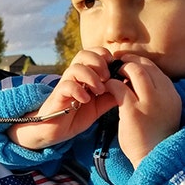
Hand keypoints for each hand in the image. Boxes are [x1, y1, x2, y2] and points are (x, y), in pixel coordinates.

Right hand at [7, 49, 124, 149]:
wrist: (55, 131)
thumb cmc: (76, 115)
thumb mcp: (99, 106)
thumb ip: (111, 96)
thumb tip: (129, 86)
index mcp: (85, 75)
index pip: (94, 53)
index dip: (105, 56)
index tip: (115, 69)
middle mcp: (74, 76)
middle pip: (83, 54)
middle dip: (98, 62)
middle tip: (107, 77)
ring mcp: (65, 85)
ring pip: (75, 67)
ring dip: (90, 76)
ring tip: (98, 90)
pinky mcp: (58, 96)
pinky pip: (67, 85)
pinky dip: (79, 90)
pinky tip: (86, 100)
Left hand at [108, 56, 179, 166]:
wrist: (155, 158)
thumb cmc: (155, 137)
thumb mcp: (164, 112)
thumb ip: (157, 95)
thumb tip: (140, 81)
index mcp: (172, 94)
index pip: (156, 69)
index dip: (141, 63)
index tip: (129, 65)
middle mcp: (164, 94)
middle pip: (146, 65)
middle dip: (130, 61)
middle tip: (117, 64)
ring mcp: (150, 101)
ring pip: (135, 70)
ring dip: (121, 69)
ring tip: (111, 75)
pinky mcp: (133, 110)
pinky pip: (119, 87)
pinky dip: (111, 83)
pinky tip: (106, 88)